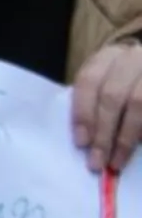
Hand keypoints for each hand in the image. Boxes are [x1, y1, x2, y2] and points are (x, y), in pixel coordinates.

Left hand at [72, 42, 141, 173]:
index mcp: (109, 56)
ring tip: (116, 162)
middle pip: (113, 96)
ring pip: (138, 104)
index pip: (89, 82)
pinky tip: (136, 149)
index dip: (83, 113)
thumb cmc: (123, 80)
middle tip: (97, 161)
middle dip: (103, 132)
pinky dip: (141, 132)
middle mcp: (133, 58)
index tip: (81, 143)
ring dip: (125, 138)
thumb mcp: (106, 81)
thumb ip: (95, 102)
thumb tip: (85, 141)